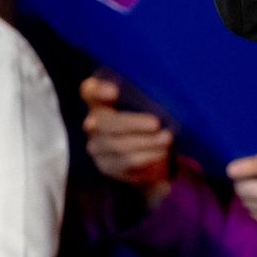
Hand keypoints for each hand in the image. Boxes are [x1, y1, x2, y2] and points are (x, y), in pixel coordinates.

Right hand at [79, 75, 172, 192]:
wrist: (151, 152)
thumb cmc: (149, 118)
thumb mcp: (148, 105)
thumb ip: (147, 98)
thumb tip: (160, 97)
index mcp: (100, 100)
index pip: (89, 91)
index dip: (98, 90)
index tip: (114, 92)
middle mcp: (93, 123)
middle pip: (105, 122)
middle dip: (133, 123)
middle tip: (156, 123)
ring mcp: (97, 146)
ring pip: (117, 145)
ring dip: (146, 142)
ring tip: (166, 139)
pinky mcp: (107, 166)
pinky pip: (125, 163)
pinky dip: (146, 157)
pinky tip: (161, 152)